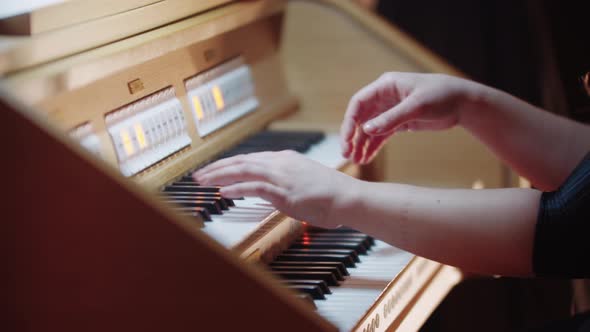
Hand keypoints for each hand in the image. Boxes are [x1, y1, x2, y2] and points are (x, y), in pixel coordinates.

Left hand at [193, 150, 360, 227]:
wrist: (348, 197)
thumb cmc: (331, 193)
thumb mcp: (305, 180)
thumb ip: (286, 181)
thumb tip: (272, 190)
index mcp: (285, 159)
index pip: (250, 159)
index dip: (228, 164)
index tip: (213, 170)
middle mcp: (280, 163)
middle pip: (241, 162)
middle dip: (216, 168)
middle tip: (197, 175)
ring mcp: (282, 176)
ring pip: (243, 171)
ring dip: (219, 175)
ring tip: (202, 181)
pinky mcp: (284, 192)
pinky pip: (255, 188)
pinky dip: (236, 188)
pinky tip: (223, 192)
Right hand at [341, 72, 471, 163]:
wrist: (463, 103)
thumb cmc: (441, 96)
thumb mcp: (416, 107)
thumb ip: (391, 119)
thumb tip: (366, 130)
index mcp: (386, 86)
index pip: (359, 103)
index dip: (350, 121)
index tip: (346, 138)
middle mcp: (385, 98)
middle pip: (361, 118)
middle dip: (352, 136)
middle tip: (347, 154)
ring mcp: (391, 111)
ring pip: (369, 129)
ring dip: (362, 144)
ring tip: (357, 161)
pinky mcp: (399, 123)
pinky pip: (381, 135)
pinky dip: (373, 147)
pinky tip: (367, 158)